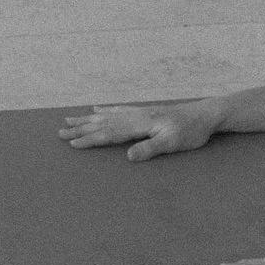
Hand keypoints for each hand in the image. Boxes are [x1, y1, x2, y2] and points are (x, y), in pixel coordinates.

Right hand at [58, 102, 214, 160]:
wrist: (206, 115)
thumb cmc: (191, 132)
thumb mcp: (172, 143)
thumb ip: (150, 149)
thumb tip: (128, 156)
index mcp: (140, 124)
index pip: (110, 134)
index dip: (90, 140)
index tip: (71, 144)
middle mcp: (136, 116)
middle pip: (103, 123)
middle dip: (81, 129)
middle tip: (59, 132)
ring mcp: (139, 112)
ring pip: (107, 116)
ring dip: (87, 119)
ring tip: (69, 119)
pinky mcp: (145, 111)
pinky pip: (118, 110)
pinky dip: (105, 110)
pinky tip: (96, 109)